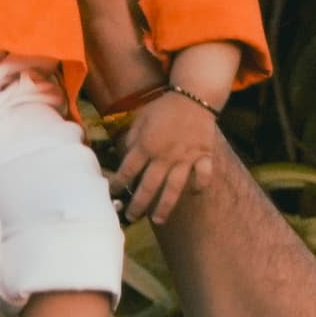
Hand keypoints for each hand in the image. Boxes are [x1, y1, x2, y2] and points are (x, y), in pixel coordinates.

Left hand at [113, 89, 231, 225]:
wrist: (193, 96)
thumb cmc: (163, 108)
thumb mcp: (140, 119)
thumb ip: (131, 140)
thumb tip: (123, 158)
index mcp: (146, 145)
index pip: (127, 171)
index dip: (117, 185)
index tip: (112, 194)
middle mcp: (164, 155)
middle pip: (148, 186)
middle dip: (137, 205)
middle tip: (131, 217)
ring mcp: (185, 158)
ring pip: (174, 188)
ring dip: (165, 206)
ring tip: (157, 220)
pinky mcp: (203, 156)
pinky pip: (203, 175)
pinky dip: (199, 185)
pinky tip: (193, 193)